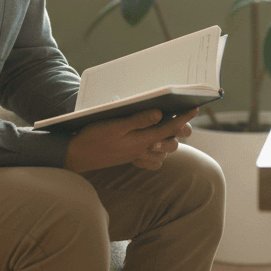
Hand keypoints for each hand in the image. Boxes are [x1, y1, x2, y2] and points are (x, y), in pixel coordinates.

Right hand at [62, 107, 197, 172]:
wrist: (75, 156)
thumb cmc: (93, 137)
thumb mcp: (114, 125)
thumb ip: (138, 120)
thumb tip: (159, 114)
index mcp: (140, 140)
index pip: (169, 129)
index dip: (183, 119)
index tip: (195, 108)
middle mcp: (141, 151)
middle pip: (170, 143)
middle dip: (179, 131)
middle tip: (181, 115)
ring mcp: (135, 157)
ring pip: (162, 154)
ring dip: (168, 142)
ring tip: (169, 128)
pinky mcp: (128, 159)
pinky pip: (150, 162)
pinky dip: (156, 155)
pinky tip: (153, 145)